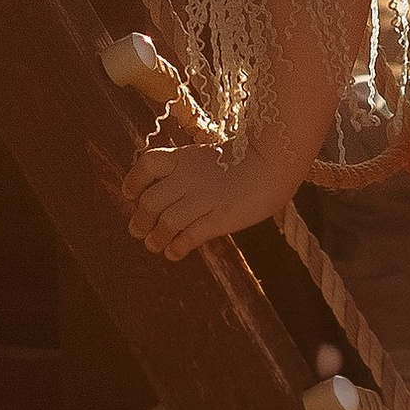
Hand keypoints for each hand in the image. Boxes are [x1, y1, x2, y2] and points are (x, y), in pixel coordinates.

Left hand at [120, 134, 262, 259]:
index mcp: (185, 157)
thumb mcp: (210, 156)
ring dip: (156, 238)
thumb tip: (170, 191)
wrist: (277, 159)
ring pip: (165, 222)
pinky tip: (175, 253)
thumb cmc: (249, 158)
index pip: (146, 165)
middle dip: (140, 219)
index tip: (131, 194)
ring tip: (155, 245)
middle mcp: (189, 177)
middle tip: (139, 230)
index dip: (134, 181)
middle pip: (150, 200)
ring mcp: (204, 198)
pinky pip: (190, 236)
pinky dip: (177, 248)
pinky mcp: (220, 217)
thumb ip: (190, 170)